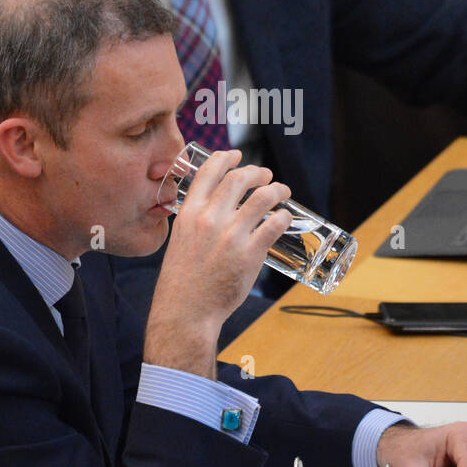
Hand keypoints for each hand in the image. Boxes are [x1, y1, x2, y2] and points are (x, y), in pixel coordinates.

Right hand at [145, 151, 291, 374]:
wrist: (186, 311)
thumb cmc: (182, 280)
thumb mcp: (180, 240)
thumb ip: (195, 222)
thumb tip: (215, 209)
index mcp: (188, 213)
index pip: (209, 172)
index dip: (226, 158)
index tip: (236, 155)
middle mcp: (209, 219)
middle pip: (239, 179)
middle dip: (256, 172)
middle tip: (265, 175)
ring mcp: (230, 235)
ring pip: (262, 197)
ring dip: (276, 190)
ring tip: (282, 191)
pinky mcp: (249, 253)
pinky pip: (274, 224)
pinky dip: (284, 216)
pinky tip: (285, 217)